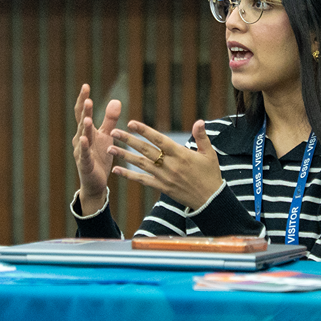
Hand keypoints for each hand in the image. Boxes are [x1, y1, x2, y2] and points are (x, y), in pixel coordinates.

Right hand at [73, 84, 121, 215]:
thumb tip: (116, 100)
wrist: (96, 182)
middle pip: (82, 122)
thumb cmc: (100, 157)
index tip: (86, 85)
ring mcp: (81, 152)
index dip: (83, 99)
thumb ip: (110, 119)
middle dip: (84, 111)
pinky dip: (84, 147)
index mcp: (86, 131)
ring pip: (82, 137)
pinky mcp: (85, 164)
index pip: (82, 113)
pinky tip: (85, 139)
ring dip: (84, 127)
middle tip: (87, 98)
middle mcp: (80, 139)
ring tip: (87, 117)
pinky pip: (84, 154)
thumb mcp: (107, 135)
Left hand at [109, 119, 223, 211]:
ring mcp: (164, 177)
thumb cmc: (210, 174)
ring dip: (124, 156)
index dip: (144, 131)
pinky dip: (129, 176)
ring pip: (140, 164)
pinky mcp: (162, 187)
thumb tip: (199, 121)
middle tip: (113, 132)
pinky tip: (116, 170)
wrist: (210, 199)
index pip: (158, 139)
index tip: (131, 123)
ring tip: (110, 148)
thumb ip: (202, 136)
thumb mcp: (209, 153)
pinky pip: (142, 180)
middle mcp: (170, 165)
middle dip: (128, 140)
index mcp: (180, 154)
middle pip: (145, 150)